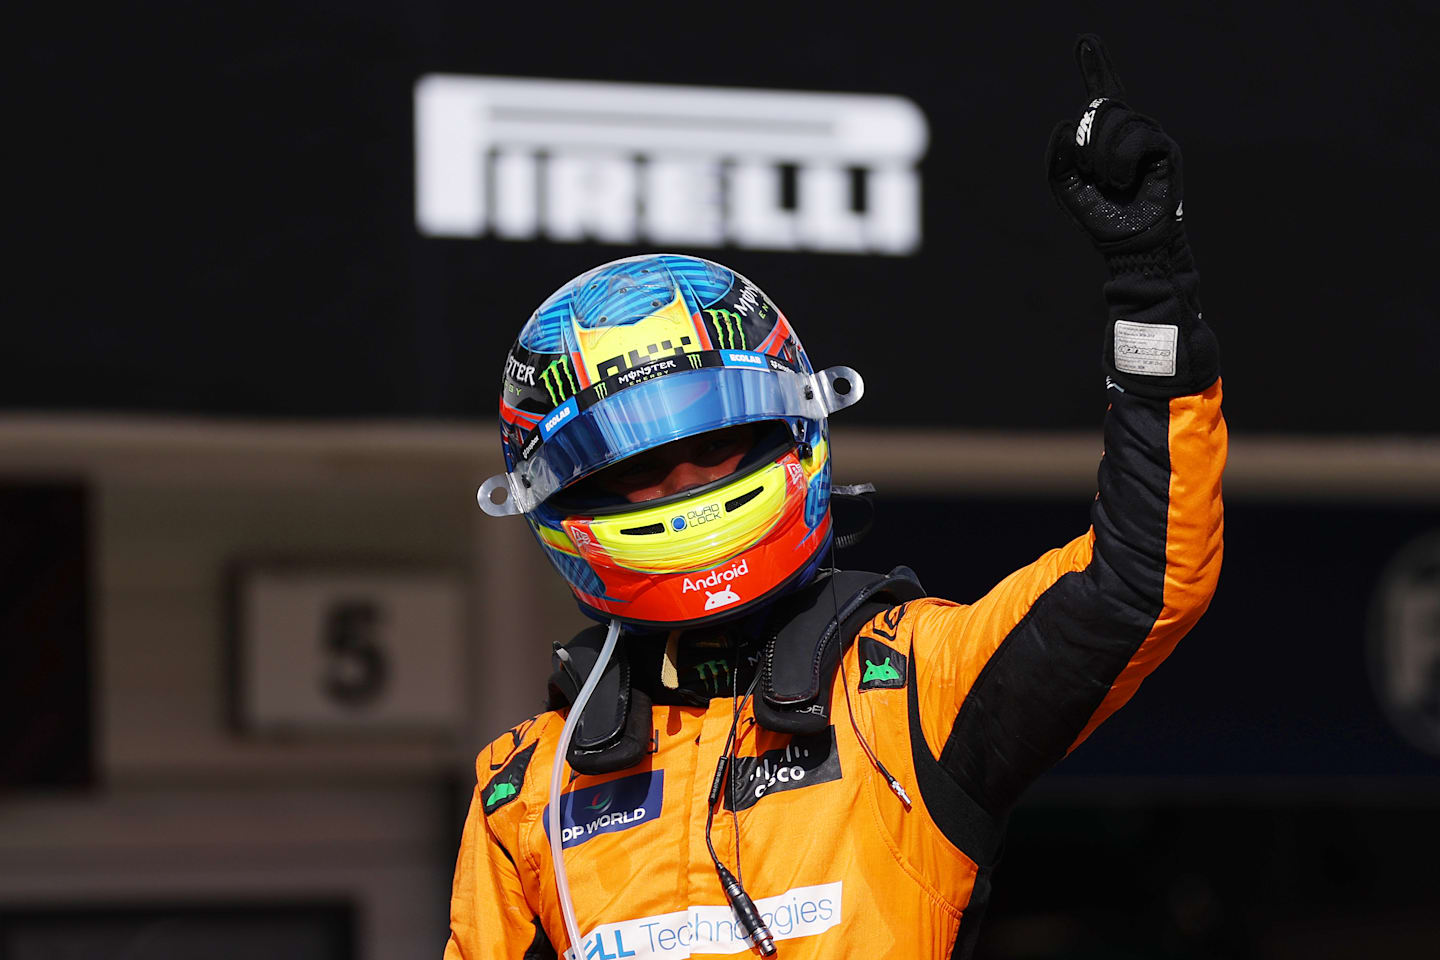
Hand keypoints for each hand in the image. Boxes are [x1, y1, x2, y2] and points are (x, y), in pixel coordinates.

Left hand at [1046, 35, 1183, 252]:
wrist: (1128, 244)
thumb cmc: (1099, 216)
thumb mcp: (1064, 186)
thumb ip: (1057, 156)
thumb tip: (1065, 122)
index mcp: (1107, 133)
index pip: (1103, 90)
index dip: (1095, 64)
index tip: (1084, 39)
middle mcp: (1131, 128)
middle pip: (1101, 106)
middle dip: (1086, 141)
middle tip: (1090, 173)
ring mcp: (1151, 135)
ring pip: (1116, 122)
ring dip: (1101, 158)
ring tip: (1109, 183)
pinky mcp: (1166, 149)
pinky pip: (1135, 138)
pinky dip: (1120, 162)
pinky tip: (1122, 181)